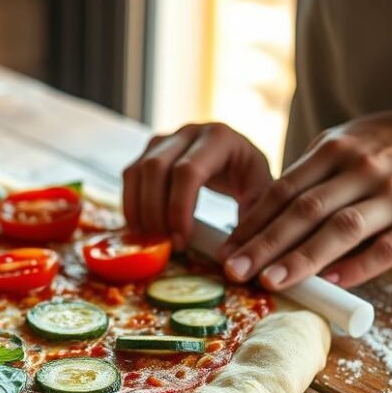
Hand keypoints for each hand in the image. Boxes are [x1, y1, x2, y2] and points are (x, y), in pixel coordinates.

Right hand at [121, 123, 272, 249]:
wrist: (242, 157)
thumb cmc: (251, 178)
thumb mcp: (261, 196)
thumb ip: (250, 223)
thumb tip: (229, 259)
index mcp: (220, 138)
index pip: (188, 171)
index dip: (178, 208)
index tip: (181, 241)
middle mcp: (189, 132)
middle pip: (155, 168)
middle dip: (155, 212)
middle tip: (164, 244)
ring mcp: (167, 139)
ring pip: (137, 171)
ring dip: (138, 209)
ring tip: (150, 239)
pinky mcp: (151, 150)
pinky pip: (130, 175)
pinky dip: (131, 203)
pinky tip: (141, 227)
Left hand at [220, 94, 391, 289]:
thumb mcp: (351, 142)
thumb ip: (314, 175)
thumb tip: (269, 217)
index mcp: (335, 151)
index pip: (283, 191)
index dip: (252, 223)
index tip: (225, 250)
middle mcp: (362, 170)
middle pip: (303, 211)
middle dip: (265, 244)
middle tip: (233, 271)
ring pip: (341, 229)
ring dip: (303, 258)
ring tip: (272, 281)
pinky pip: (388, 247)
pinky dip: (359, 265)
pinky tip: (333, 282)